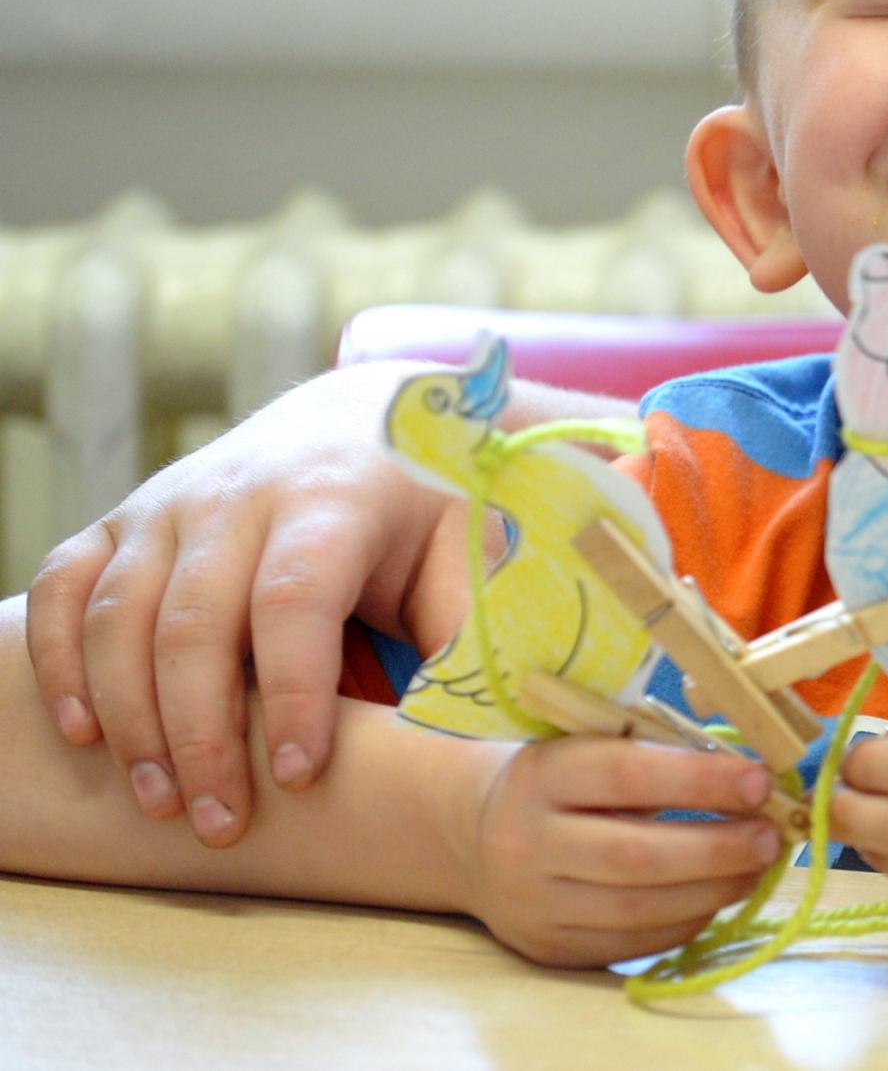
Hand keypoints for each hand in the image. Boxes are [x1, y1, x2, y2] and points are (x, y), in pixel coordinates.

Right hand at [24, 362, 462, 848]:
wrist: (361, 419)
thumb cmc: (427, 506)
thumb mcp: (472, 550)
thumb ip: (470, 629)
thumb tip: (471, 728)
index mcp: (336, 498)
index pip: (296, 598)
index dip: (293, 693)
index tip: (301, 776)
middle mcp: (240, 494)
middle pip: (194, 622)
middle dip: (202, 734)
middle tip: (222, 822)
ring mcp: (169, 504)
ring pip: (119, 615)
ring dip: (129, 717)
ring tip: (163, 802)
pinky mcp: (122, 521)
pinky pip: (66, 590)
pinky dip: (62, 662)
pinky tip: (85, 734)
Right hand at [458, 736, 789, 968]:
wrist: (474, 834)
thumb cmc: (560, 778)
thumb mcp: (590, 746)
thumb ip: (658, 757)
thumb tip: (750, 782)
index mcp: (544, 774)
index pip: (629, 777)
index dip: (700, 781)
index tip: (758, 782)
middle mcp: (528, 842)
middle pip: (635, 856)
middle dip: (716, 849)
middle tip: (771, 837)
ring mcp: (534, 903)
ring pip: (636, 910)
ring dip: (711, 891)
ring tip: (756, 869)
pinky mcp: (548, 946)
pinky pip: (629, 945)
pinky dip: (684, 923)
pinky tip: (717, 899)